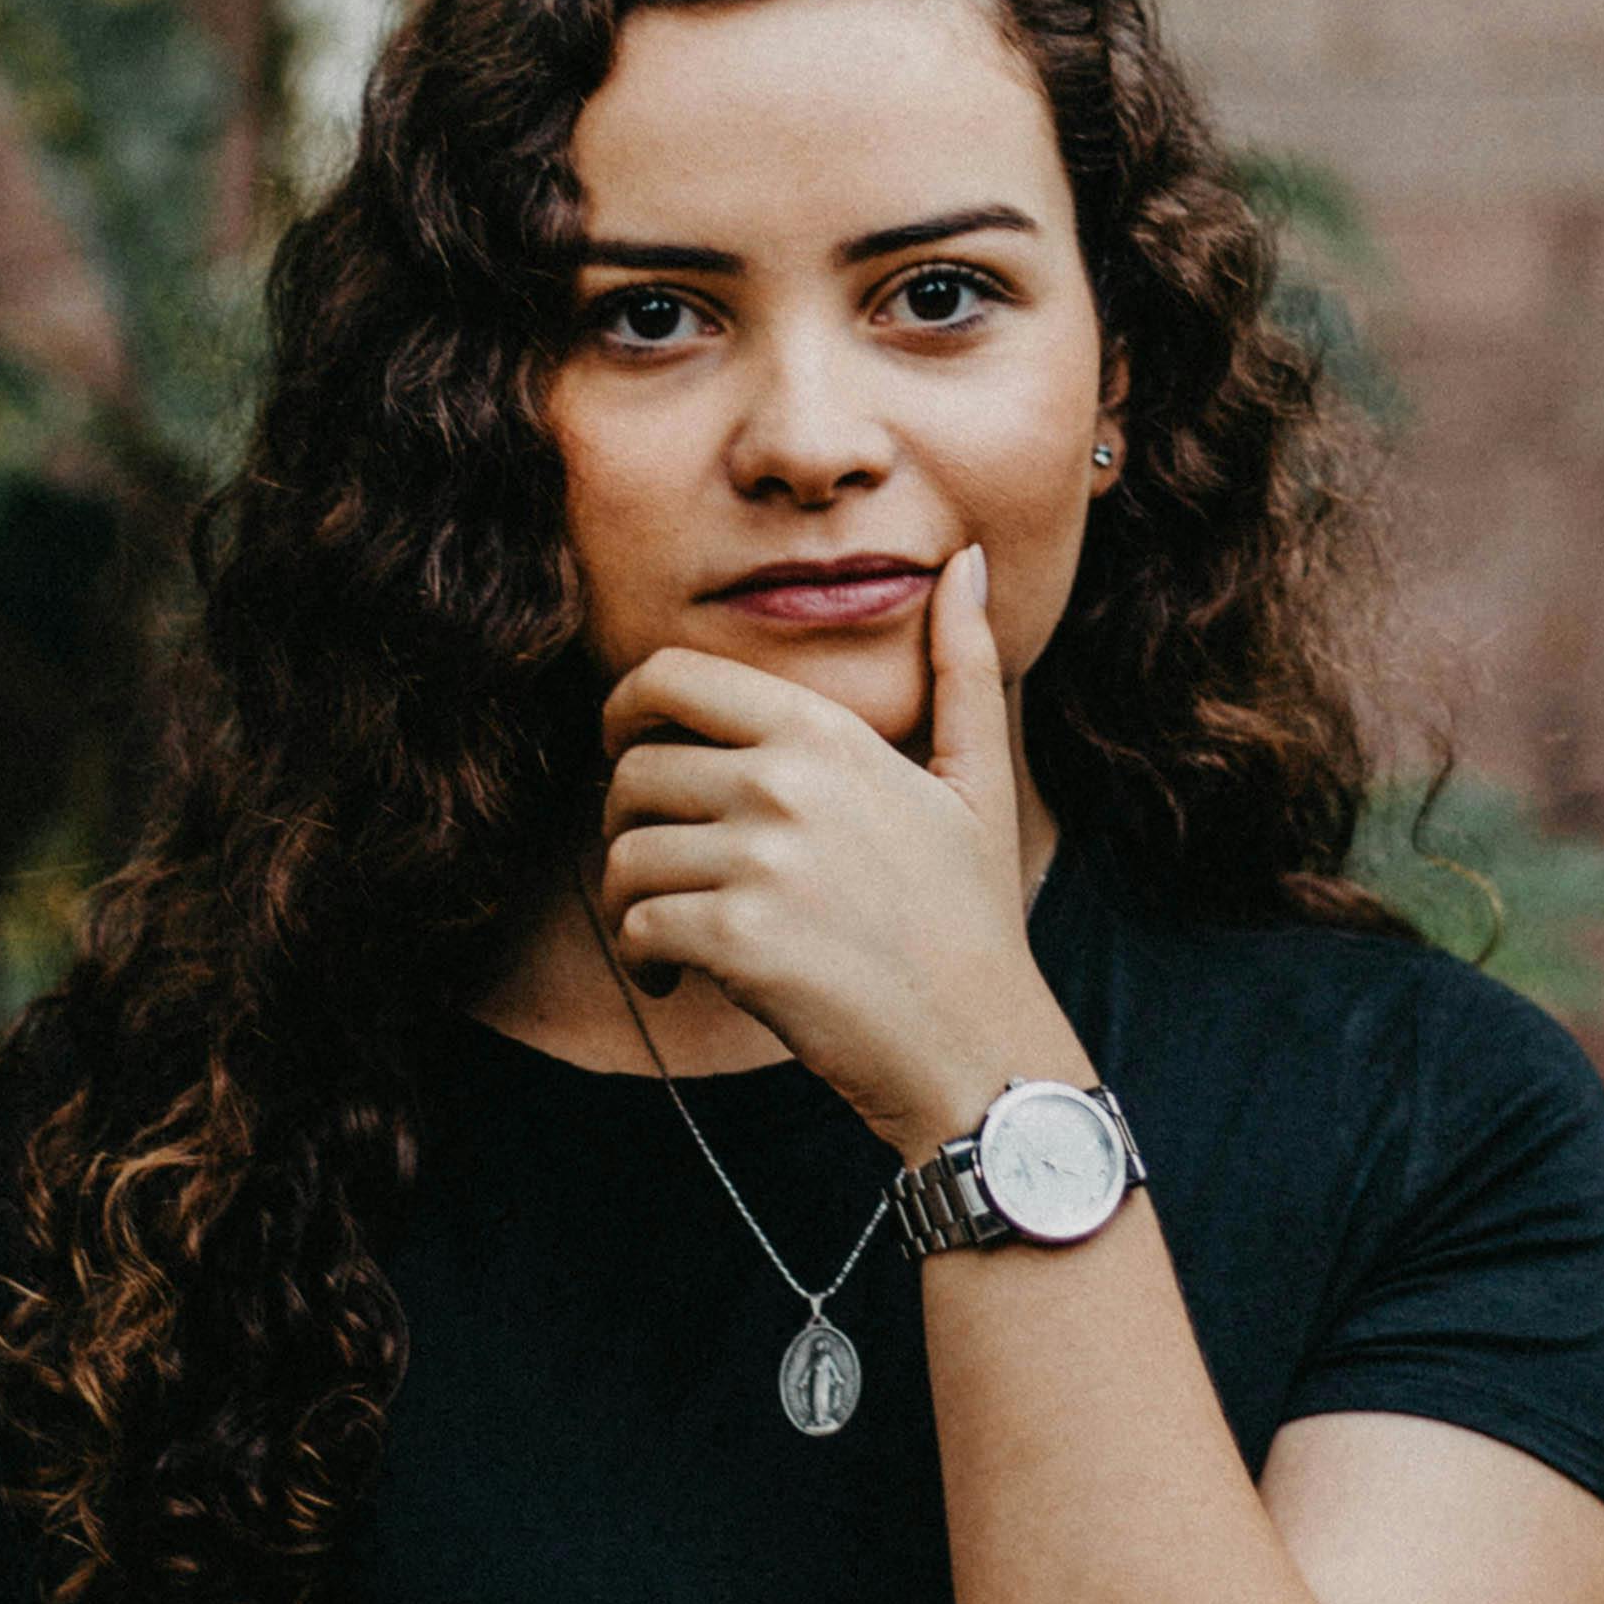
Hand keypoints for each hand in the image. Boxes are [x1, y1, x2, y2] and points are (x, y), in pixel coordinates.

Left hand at [598, 549, 1091, 1154]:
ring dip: (630, 898)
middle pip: (633, 771)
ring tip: (669, 928)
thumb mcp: (978, 780)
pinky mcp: (736, 938)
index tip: (627, 749)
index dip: (625, 709)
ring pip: (624, 854)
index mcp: (827, 732)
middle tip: (655, 864)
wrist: (974, 1043)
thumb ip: (962, 667)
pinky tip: (676, 976)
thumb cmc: (970, 917)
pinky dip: (642, 957)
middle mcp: (786, 782)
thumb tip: (966, 561)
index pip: (673, 677)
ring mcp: (760, 860)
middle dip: (625, 822)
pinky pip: (635, 926)